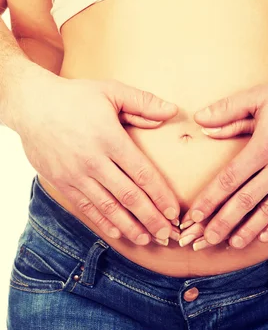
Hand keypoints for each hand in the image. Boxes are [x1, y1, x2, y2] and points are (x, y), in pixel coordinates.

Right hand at [13, 70, 180, 244]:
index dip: (160, 195)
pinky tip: (117, 232)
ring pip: (107, 207)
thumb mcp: (111, 91)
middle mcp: (93, 161)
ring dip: (129, 226)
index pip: (142, 173)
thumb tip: (172, 111)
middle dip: (150, 218)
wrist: (31, 105)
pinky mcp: (61, 182)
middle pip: (128, 196)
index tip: (173, 211)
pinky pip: (85, 207)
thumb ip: (143, 102)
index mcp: (110, 139)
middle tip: (167, 234)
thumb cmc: (75, 97)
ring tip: (146, 239)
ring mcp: (75, 174)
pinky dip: (102, 221)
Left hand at [179, 71, 267, 249]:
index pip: (230, 179)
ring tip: (231, 244)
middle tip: (205, 240)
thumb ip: (228, 110)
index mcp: (264, 146)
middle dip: (223, 222)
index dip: (210, 199)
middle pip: (246, 201)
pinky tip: (263, 236)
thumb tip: (199, 120)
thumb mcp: (260, 97)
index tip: (194, 215)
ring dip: (248, 229)